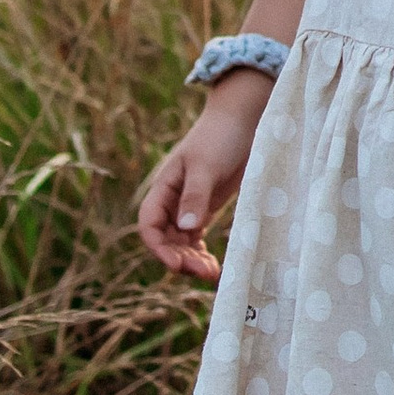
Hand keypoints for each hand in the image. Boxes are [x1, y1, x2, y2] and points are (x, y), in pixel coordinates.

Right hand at [137, 77, 271, 281]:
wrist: (244, 120)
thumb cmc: (220, 137)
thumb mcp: (206, 166)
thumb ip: (196, 196)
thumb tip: (186, 228)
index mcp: (164, 187)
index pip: (150, 224)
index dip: (158, 248)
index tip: (176, 265)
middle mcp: (173, 200)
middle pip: (166, 239)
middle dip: (180, 258)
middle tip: (204, 272)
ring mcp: (190, 206)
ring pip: (182, 243)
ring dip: (192, 260)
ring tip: (212, 274)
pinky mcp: (207, 209)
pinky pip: (197, 239)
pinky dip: (202, 253)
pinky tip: (215, 266)